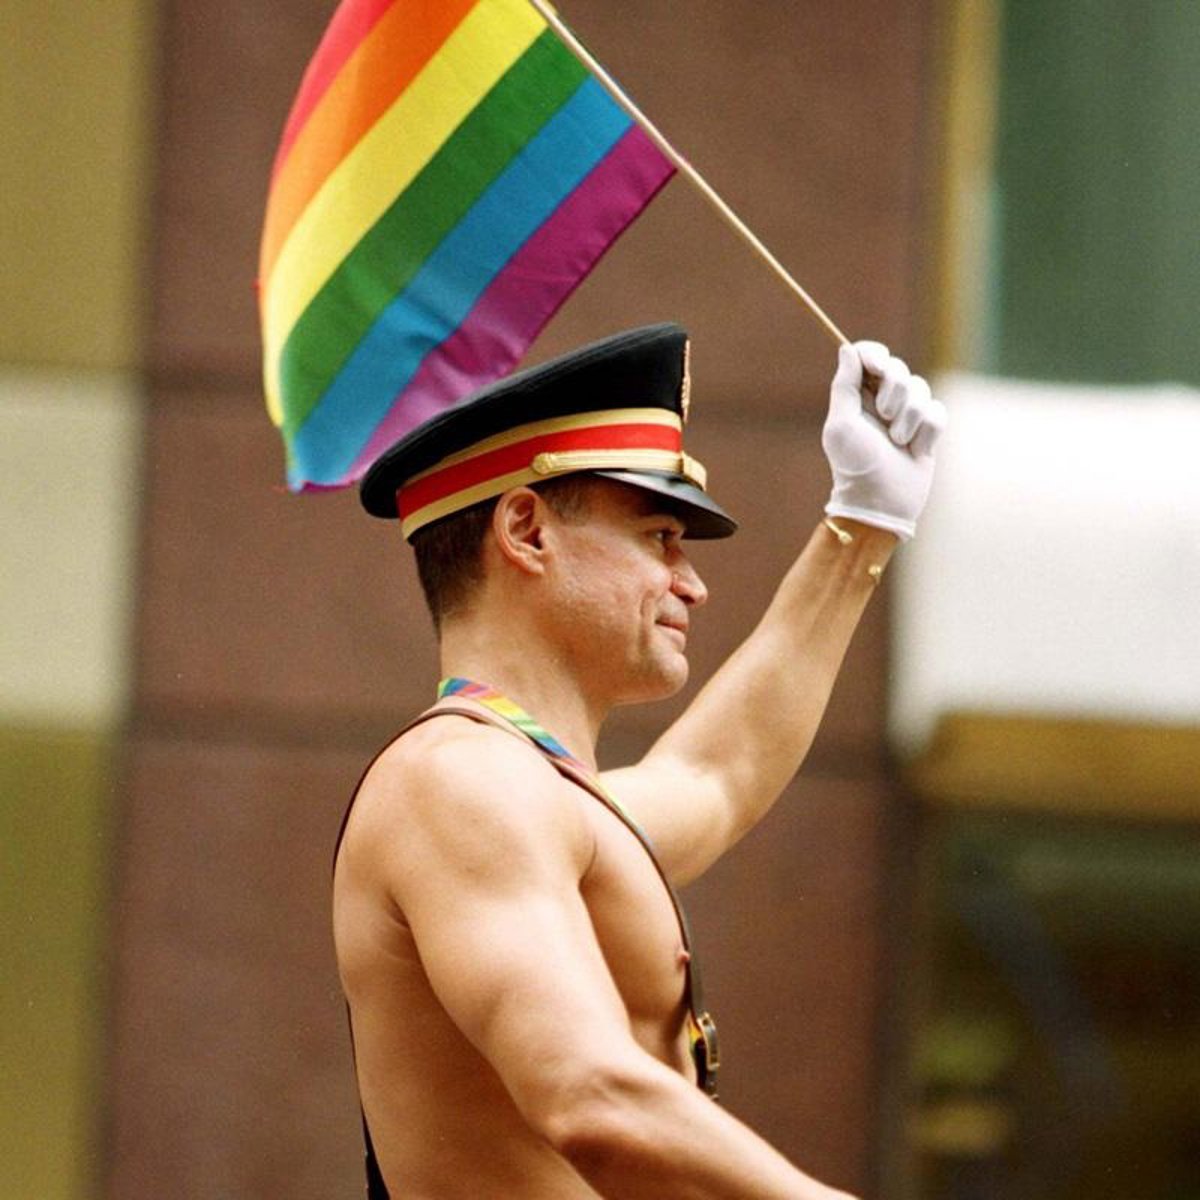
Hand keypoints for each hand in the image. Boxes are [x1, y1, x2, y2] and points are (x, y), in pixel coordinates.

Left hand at [821, 340, 946, 540]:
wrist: (881, 501)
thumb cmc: (855, 465)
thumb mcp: (841, 425)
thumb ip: (844, 386)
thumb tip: (847, 349)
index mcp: (856, 395)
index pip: (867, 355)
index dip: (875, 354)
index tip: (878, 366)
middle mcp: (881, 400)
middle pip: (898, 367)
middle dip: (895, 391)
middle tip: (884, 416)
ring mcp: (906, 413)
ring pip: (921, 389)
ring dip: (909, 418)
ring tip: (897, 442)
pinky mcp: (927, 429)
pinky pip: (937, 412)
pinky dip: (926, 431)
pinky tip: (915, 451)